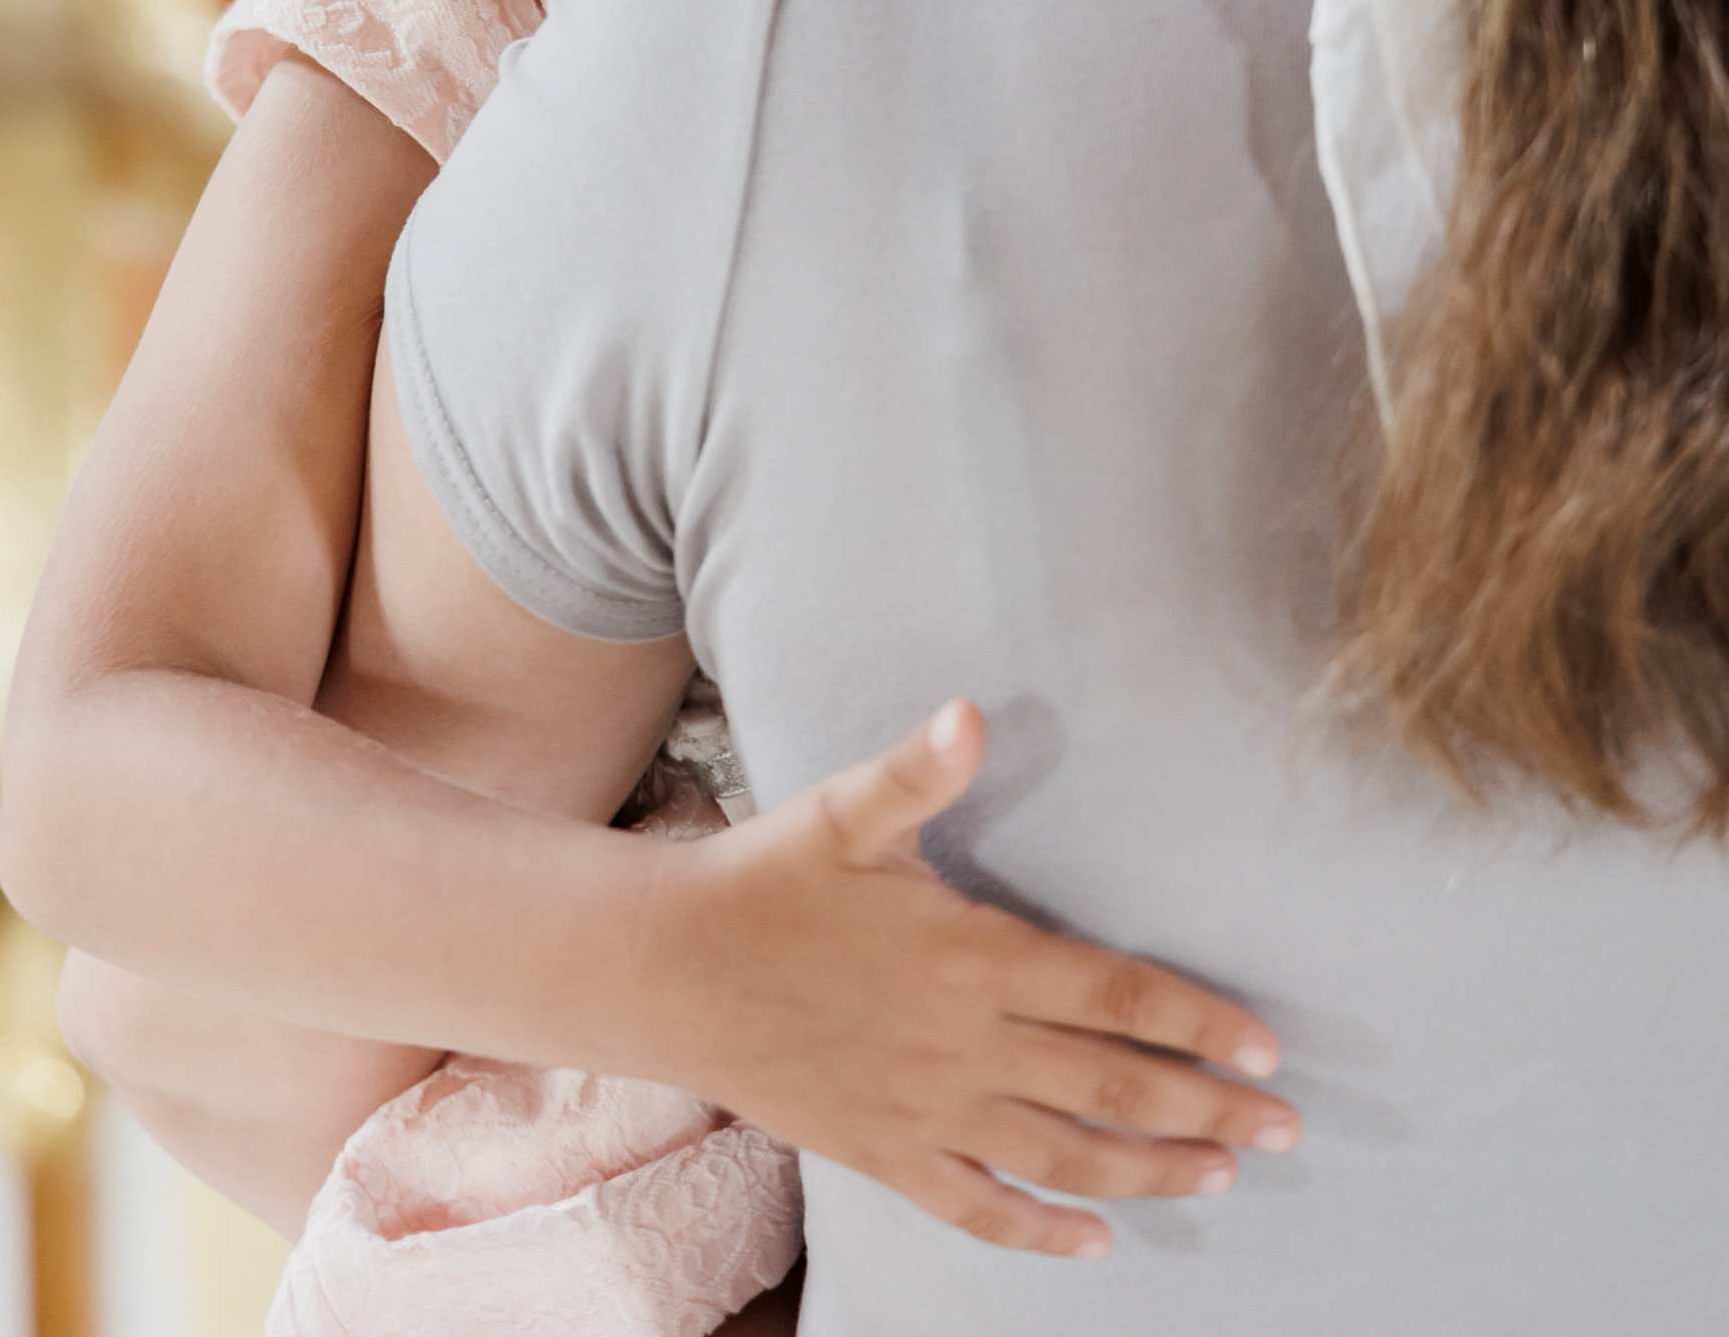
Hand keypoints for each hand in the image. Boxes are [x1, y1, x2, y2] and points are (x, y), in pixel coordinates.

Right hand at [641, 700, 1297, 1259]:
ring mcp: (925, 1108)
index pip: (1111, 995)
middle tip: (1285, 1131)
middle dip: (1206, 1110)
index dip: (1194, 1022)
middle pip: (1110, 1086)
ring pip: (1061, 1156)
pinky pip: (976, 1206)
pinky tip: (1093, 1244)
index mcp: (970, 955)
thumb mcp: (841, 809)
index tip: (1265, 1046)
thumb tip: (969, 711)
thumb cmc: (765, 878)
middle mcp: (962, 1043)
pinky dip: (1039, 1232)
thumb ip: (916, 768)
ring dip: (1148, 1172)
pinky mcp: (884, 1150)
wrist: (668, 968)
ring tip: (1220, 1180)